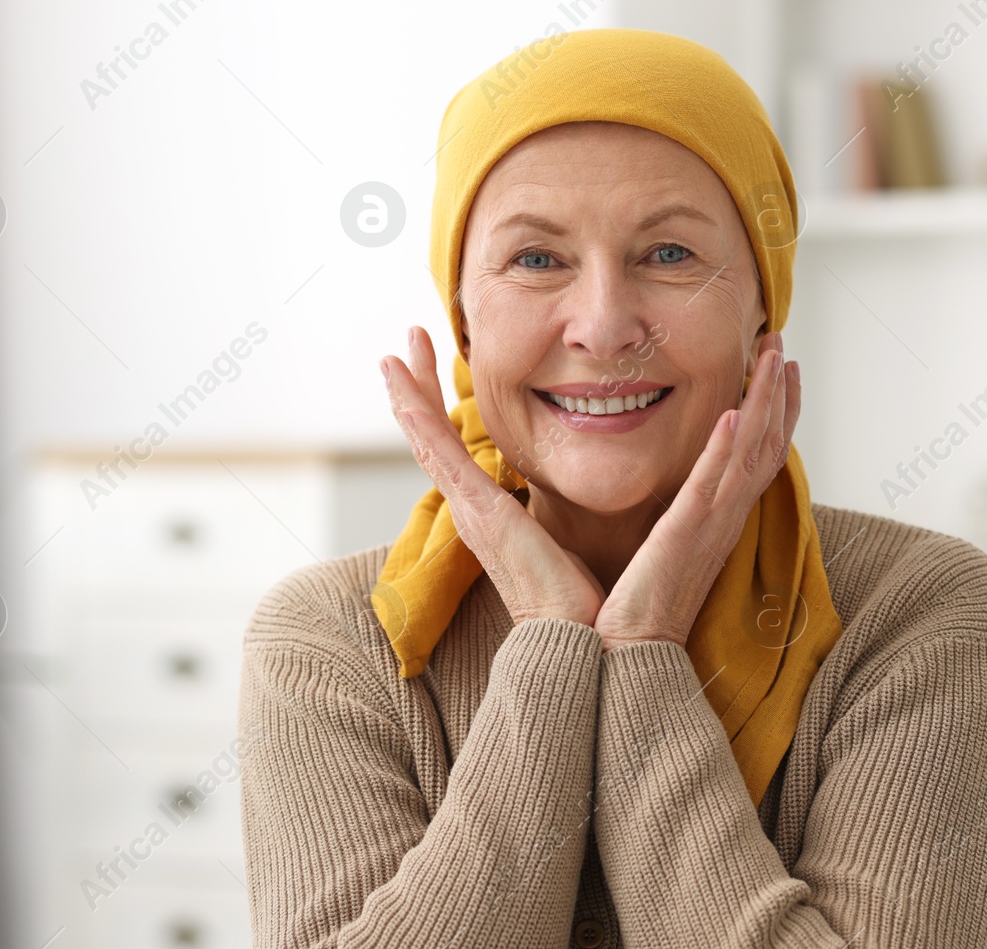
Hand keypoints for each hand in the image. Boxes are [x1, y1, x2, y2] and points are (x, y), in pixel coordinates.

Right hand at [381, 326, 603, 629]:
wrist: (582, 643)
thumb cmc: (585, 601)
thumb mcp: (574, 541)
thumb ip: (572, 514)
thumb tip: (591, 493)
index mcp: (493, 513)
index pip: (459, 449)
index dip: (443, 407)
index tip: (437, 367)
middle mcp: (472, 509)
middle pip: (432, 437)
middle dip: (418, 390)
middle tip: (406, 343)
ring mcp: (469, 509)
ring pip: (426, 438)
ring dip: (409, 393)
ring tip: (395, 352)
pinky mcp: (477, 511)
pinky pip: (438, 454)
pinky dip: (417, 417)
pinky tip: (402, 388)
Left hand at [593, 332, 799, 652]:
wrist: (615, 659)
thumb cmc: (616, 607)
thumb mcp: (639, 544)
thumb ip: (645, 509)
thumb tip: (631, 478)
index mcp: (710, 521)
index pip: (751, 456)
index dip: (769, 411)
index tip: (774, 370)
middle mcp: (720, 521)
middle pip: (764, 446)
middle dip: (778, 394)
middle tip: (783, 346)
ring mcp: (709, 528)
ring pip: (750, 454)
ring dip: (765, 402)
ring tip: (776, 357)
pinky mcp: (686, 538)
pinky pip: (712, 487)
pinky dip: (726, 449)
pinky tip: (732, 412)